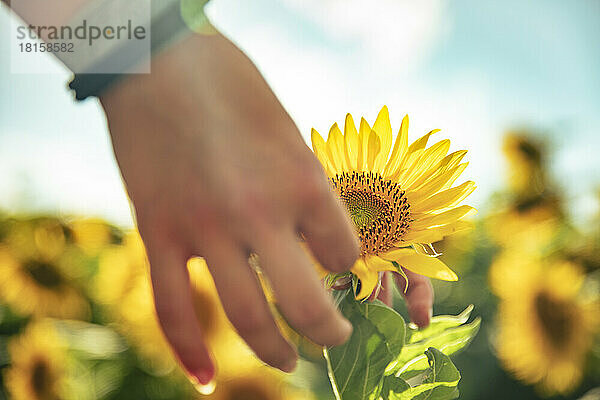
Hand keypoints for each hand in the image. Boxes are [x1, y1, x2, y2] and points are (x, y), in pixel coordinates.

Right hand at [99, 32, 358, 383]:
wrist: (158, 61)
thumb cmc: (231, 84)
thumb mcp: (287, 130)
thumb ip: (301, 186)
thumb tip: (313, 232)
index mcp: (302, 181)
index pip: (345, 254)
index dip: (349, 266)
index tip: (342, 268)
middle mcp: (258, 214)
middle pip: (305, 305)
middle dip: (329, 332)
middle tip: (334, 339)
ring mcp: (204, 229)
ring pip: (245, 317)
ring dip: (272, 351)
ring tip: (288, 362)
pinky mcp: (159, 232)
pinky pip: (173, 308)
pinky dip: (189, 352)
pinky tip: (206, 379)